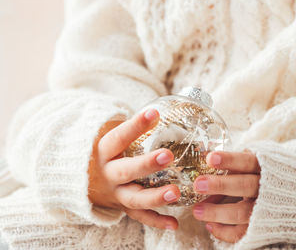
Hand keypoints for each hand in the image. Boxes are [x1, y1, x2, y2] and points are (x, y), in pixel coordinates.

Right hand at [88, 108, 180, 229]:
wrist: (79, 180)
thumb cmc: (102, 153)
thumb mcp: (107, 138)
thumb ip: (129, 128)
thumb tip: (159, 111)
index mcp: (103, 152)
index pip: (118, 137)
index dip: (135, 126)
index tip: (154, 113)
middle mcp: (108, 174)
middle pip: (125, 170)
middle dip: (146, 164)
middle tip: (167, 156)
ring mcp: (115, 193)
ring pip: (133, 198)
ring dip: (154, 197)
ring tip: (175, 192)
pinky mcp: (122, 207)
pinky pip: (139, 216)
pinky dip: (156, 221)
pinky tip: (174, 224)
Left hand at [192, 151, 259, 242]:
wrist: (295, 192)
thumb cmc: (264, 172)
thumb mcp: (254, 162)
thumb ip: (233, 166)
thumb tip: (204, 172)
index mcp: (266, 167)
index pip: (247, 162)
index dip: (230, 160)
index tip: (210, 158)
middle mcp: (267, 188)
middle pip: (245, 186)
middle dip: (220, 185)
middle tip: (198, 184)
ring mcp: (266, 208)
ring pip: (242, 212)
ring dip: (217, 212)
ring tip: (197, 211)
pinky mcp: (263, 226)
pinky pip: (243, 232)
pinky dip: (225, 231)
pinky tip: (210, 225)